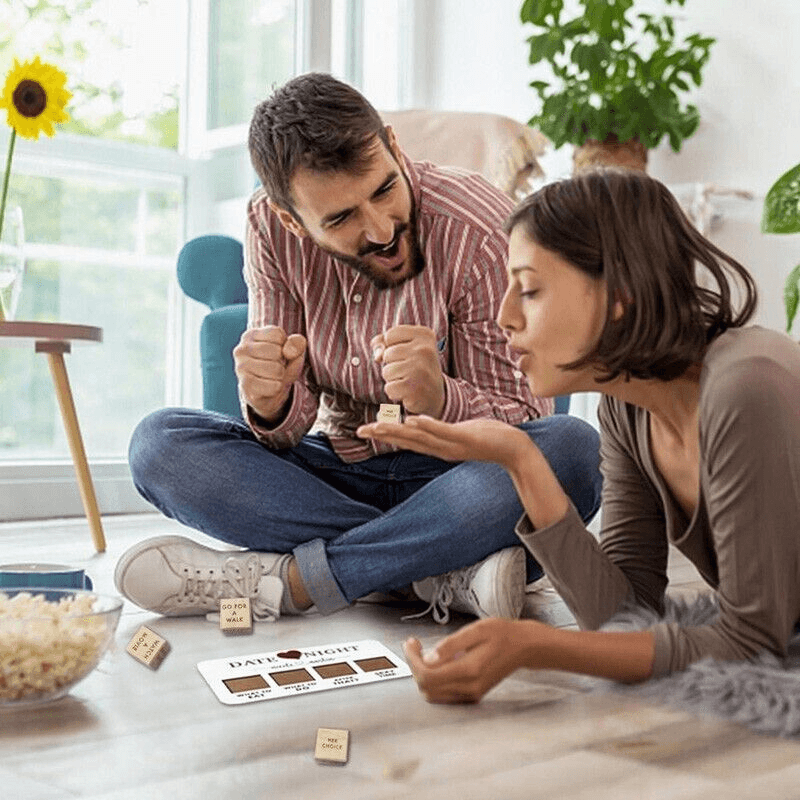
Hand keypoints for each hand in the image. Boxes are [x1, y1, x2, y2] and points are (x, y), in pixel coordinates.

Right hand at [233, 326, 305, 422]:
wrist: (267, 394)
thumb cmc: (279, 366)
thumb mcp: (293, 352)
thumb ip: (296, 344)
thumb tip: (289, 351)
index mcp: (250, 335)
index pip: (277, 334)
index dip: (285, 345)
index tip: (278, 352)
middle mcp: (241, 349)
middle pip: (276, 352)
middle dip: (282, 362)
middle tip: (275, 367)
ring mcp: (241, 367)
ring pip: (276, 370)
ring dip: (280, 376)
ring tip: (272, 377)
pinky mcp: (245, 385)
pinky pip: (274, 386)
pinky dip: (277, 388)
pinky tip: (268, 387)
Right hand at [357, 415, 531, 470]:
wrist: (515, 450)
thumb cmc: (490, 437)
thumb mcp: (461, 433)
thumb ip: (443, 431)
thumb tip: (432, 424)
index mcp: (439, 446)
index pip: (408, 440)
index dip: (386, 434)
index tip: (366, 429)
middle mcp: (442, 449)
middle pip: (407, 441)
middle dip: (384, 434)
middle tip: (361, 430)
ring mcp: (453, 445)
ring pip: (420, 438)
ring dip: (399, 431)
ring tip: (379, 425)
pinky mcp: (465, 438)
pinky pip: (443, 431)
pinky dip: (428, 426)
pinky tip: (413, 420)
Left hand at [371, 325, 444, 417]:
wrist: (435, 395)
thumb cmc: (416, 368)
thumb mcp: (405, 348)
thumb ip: (385, 343)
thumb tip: (377, 356)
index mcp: (425, 335)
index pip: (390, 335)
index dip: (391, 347)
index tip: (408, 354)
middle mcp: (425, 350)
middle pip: (387, 354)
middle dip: (392, 365)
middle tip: (410, 370)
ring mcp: (421, 369)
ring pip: (386, 371)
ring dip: (393, 379)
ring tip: (409, 380)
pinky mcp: (415, 388)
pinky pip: (389, 388)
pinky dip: (395, 392)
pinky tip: (409, 392)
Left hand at [403, 618, 543, 703]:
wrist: (523, 647)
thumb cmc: (502, 634)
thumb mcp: (476, 630)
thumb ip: (451, 645)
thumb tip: (429, 658)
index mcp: (470, 670)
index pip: (428, 675)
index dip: (412, 659)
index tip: (410, 642)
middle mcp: (470, 687)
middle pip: (427, 688)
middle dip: (414, 666)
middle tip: (414, 645)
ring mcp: (472, 694)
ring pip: (433, 694)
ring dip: (422, 674)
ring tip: (423, 652)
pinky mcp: (473, 695)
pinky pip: (444, 695)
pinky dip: (433, 680)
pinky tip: (436, 662)